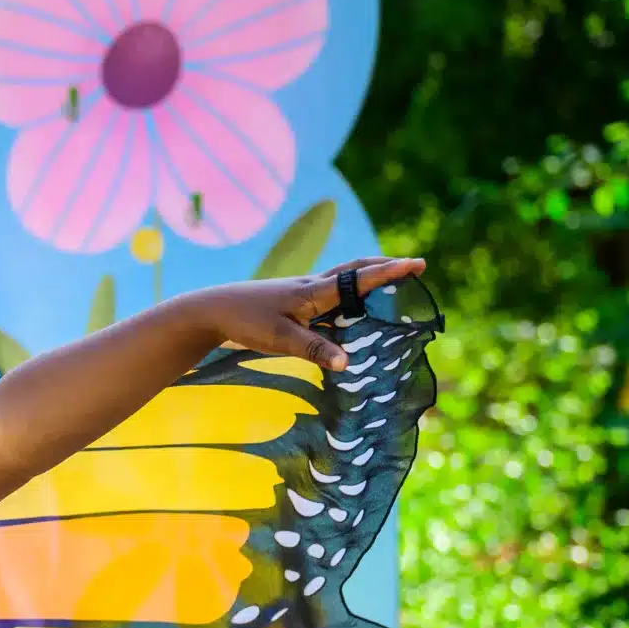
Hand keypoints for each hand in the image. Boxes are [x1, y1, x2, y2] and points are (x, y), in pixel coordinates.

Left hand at [191, 256, 426, 371]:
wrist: (212, 310)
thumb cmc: (245, 322)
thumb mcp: (280, 339)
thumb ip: (314, 349)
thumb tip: (348, 363)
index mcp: (313, 292)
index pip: (358, 279)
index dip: (388, 273)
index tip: (416, 264)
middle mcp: (311, 286)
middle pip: (354, 269)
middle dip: (384, 267)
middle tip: (412, 266)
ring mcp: (301, 291)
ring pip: (342, 277)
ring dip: (367, 275)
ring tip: (389, 278)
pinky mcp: (292, 299)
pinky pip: (329, 290)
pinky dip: (348, 289)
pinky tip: (349, 301)